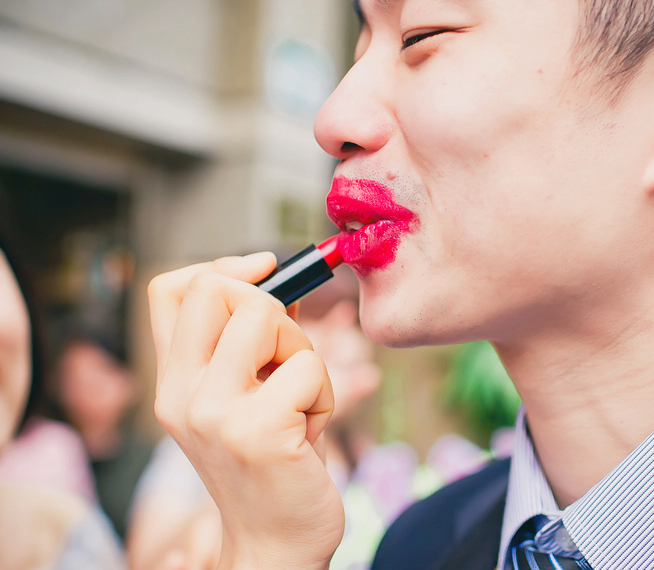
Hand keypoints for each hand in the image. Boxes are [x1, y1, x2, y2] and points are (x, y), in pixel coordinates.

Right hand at [149, 253, 343, 569]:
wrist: (275, 543)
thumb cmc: (273, 461)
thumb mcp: (248, 394)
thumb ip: (251, 340)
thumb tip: (277, 276)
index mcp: (174, 381)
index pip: (171, 289)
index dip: (223, 267)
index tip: (265, 275)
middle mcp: (182, 394)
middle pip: (222, 289)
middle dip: (274, 308)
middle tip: (286, 359)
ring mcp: (214, 412)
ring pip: (270, 318)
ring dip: (304, 354)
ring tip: (299, 401)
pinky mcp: (256, 431)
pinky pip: (310, 368)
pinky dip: (325, 395)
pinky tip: (308, 433)